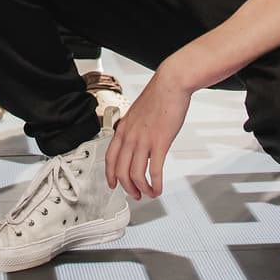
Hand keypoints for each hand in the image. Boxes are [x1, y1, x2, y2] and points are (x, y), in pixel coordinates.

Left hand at [105, 68, 191, 198]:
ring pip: (136, 175)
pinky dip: (155, 184)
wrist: (170, 84)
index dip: (110, 175)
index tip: (113, 185)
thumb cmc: (157, 97)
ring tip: (149, 193)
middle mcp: (130, 137)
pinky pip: (154, 171)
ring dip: (142, 189)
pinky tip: (159, 188)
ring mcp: (144, 140)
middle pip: (121, 171)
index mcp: (122, 129)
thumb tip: (135, 141)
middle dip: (128, 188)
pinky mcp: (160, 143)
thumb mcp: (136, 114)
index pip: (110, 158)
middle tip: (135, 194)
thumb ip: (133, 129)